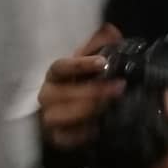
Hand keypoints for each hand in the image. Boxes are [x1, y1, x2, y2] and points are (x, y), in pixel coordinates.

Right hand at [38, 24, 124, 148]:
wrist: (80, 111)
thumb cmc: (86, 81)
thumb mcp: (94, 60)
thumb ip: (101, 44)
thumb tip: (109, 29)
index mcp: (56, 74)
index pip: (60, 66)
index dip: (80, 64)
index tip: (102, 63)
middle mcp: (47, 95)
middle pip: (61, 93)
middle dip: (91, 90)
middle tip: (119, 87)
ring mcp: (49, 117)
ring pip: (59, 116)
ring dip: (87, 110)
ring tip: (111, 105)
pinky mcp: (56, 137)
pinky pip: (64, 138)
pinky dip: (80, 134)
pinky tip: (98, 128)